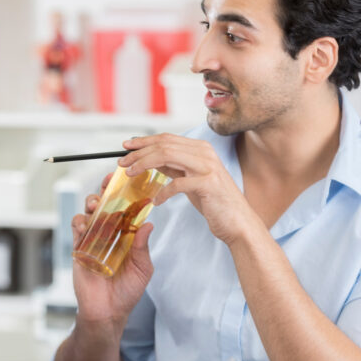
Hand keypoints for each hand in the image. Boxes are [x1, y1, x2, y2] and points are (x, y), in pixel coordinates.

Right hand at [71, 173, 153, 331]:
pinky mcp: (79, 248)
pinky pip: (76, 229)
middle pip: (105, 205)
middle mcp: (109, 234)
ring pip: (90, 213)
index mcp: (126, 235)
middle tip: (108, 183)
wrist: (108, 312)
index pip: (125, 209)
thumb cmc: (128, 291)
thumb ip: (143, 247)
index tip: (129, 181)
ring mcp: (93, 240)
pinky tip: (85, 223)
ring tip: (97, 205)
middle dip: (105, 191)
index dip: (125, 194)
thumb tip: (148, 223)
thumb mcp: (142, 268)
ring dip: (92, 204)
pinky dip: (79, 222)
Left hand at [119, 135, 255, 245]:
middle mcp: (204, 152)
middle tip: (122, 162)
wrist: (238, 222)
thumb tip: (152, 160)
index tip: (126, 147)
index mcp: (200, 148)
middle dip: (139, 152)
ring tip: (130, 174)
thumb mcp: (191, 180)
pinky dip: (163, 192)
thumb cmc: (214, 202)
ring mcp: (207, 166)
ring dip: (144, 165)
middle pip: (164, 145)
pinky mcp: (208, 184)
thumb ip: (175, 168)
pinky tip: (156, 201)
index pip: (166, 138)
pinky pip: (177, 183)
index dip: (143, 141)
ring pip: (167, 156)